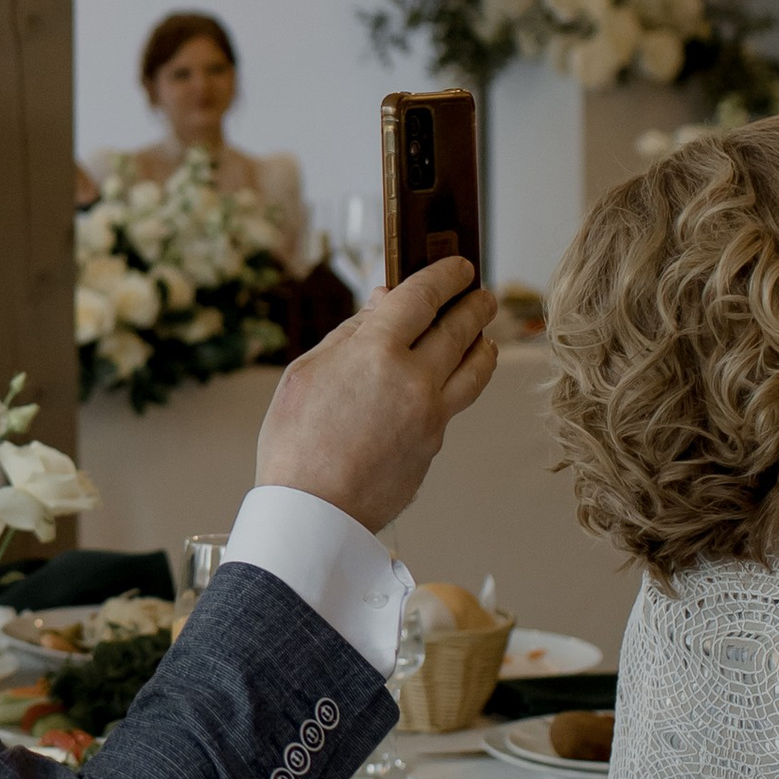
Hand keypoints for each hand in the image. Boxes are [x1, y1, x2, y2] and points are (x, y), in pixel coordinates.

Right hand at [255, 256, 497, 535]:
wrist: (312, 513)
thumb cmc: (295, 441)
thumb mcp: (306, 372)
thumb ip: (350, 333)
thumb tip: (383, 302)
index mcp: (376, 352)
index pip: (424, 297)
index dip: (445, 275)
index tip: (459, 265)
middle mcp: (415, 380)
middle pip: (461, 329)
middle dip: (475, 305)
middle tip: (482, 293)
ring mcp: (432, 416)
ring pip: (476, 369)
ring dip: (483, 343)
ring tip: (483, 334)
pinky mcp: (435, 445)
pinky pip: (456, 403)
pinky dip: (462, 380)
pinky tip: (453, 377)